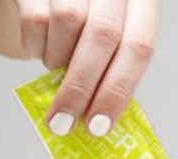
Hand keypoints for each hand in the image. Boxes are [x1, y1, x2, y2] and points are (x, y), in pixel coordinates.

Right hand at [15, 0, 159, 136]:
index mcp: (142, 1)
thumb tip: (101, 118)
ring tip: (55, 66)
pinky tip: (39, 47)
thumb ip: (113, 66)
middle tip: (64, 122)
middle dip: (82, 86)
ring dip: (57, 59)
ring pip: (68, 20)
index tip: (99, 126)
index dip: (118, 89)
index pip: (139, 46)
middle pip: (104, 35)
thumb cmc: (89, 18)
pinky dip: (35, 45)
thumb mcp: (115, 35)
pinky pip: (35, 17)